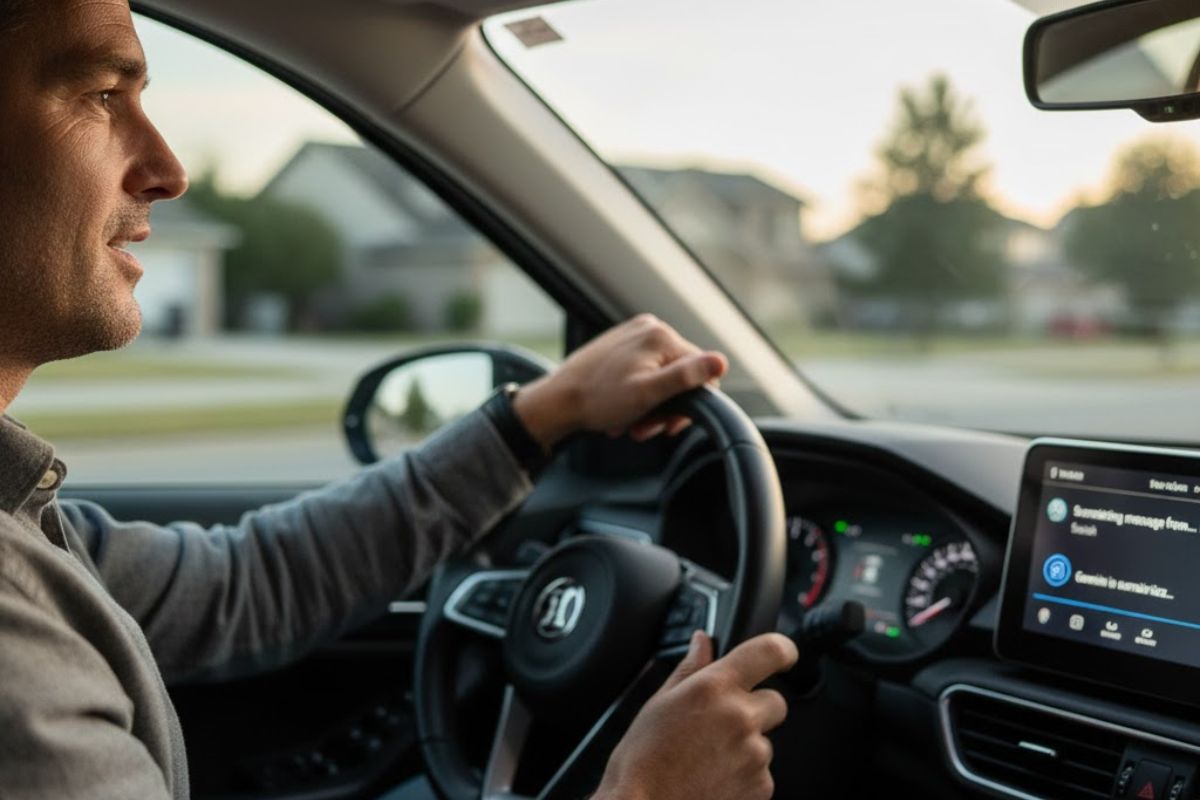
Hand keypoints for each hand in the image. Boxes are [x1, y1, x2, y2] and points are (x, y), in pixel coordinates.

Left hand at [513, 314, 727, 449]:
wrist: (557, 401)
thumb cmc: (598, 400)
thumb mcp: (648, 394)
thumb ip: (686, 377)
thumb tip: (721, 362)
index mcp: (661, 336)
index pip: (700, 372)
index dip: (689, 404)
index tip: (667, 426)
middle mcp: (650, 328)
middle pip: (680, 374)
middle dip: (666, 407)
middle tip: (644, 428)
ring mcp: (634, 334)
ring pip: (662, 376)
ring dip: (650, 405)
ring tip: (629, 422)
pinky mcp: (621, 344)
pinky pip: (644, 371)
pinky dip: (638, 394)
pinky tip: (621, 410)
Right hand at [593, 632, 798, 799]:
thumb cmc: (643, 760)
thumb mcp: (659, 703)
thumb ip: (690, 668)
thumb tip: (702, 641)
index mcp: (715, 688)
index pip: (770, 651)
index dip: (782, 649)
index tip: (782, 655)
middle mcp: (740, 717)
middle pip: (776, 701)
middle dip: (755, 708)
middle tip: (722, 724)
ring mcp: (754, 754)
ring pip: (765, 741)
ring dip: (746, 746)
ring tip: (708, 758)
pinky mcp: (760, 787)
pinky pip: (763, 773)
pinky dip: (745, 775)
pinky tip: (714, 777)